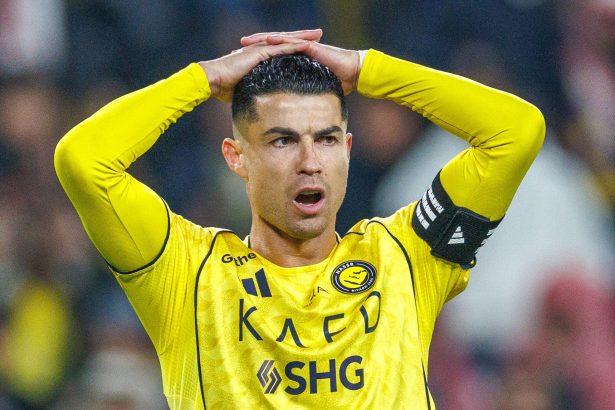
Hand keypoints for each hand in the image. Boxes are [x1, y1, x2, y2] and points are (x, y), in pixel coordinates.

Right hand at [200, 31, 319, 101]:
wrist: (212, 80)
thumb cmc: (224, 87)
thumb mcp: (245, 88)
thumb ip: (254, 91)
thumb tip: (261, 104)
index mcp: (258, 57)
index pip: (280, 49)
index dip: (294, 46)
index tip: (309, 46)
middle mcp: (260, 49)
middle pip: (286, 41)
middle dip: (303, 37)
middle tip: (319, 34)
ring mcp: (259, 50)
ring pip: (285, 41)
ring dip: (302, 38)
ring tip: (317, 35)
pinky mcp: (258, 53)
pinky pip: (279, 48)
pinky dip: (292, 46)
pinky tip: (305, 45)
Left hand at [241, 30, 360, 93]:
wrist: (354, 74)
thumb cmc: (339, 83)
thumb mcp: (314, 91)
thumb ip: (303, 98)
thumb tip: (295, 114)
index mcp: (296, 59)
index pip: (274, 56)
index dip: (257, 57)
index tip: (241, 61)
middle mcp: (299, 50)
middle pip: (272, 45)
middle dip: (254, 46)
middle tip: (238, 47)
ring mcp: (305, 46)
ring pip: (279, 40)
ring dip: (262, 40)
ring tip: (247, 42)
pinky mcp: (311, 47)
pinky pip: (293, 42)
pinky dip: (280, 41)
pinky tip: (268, 41)